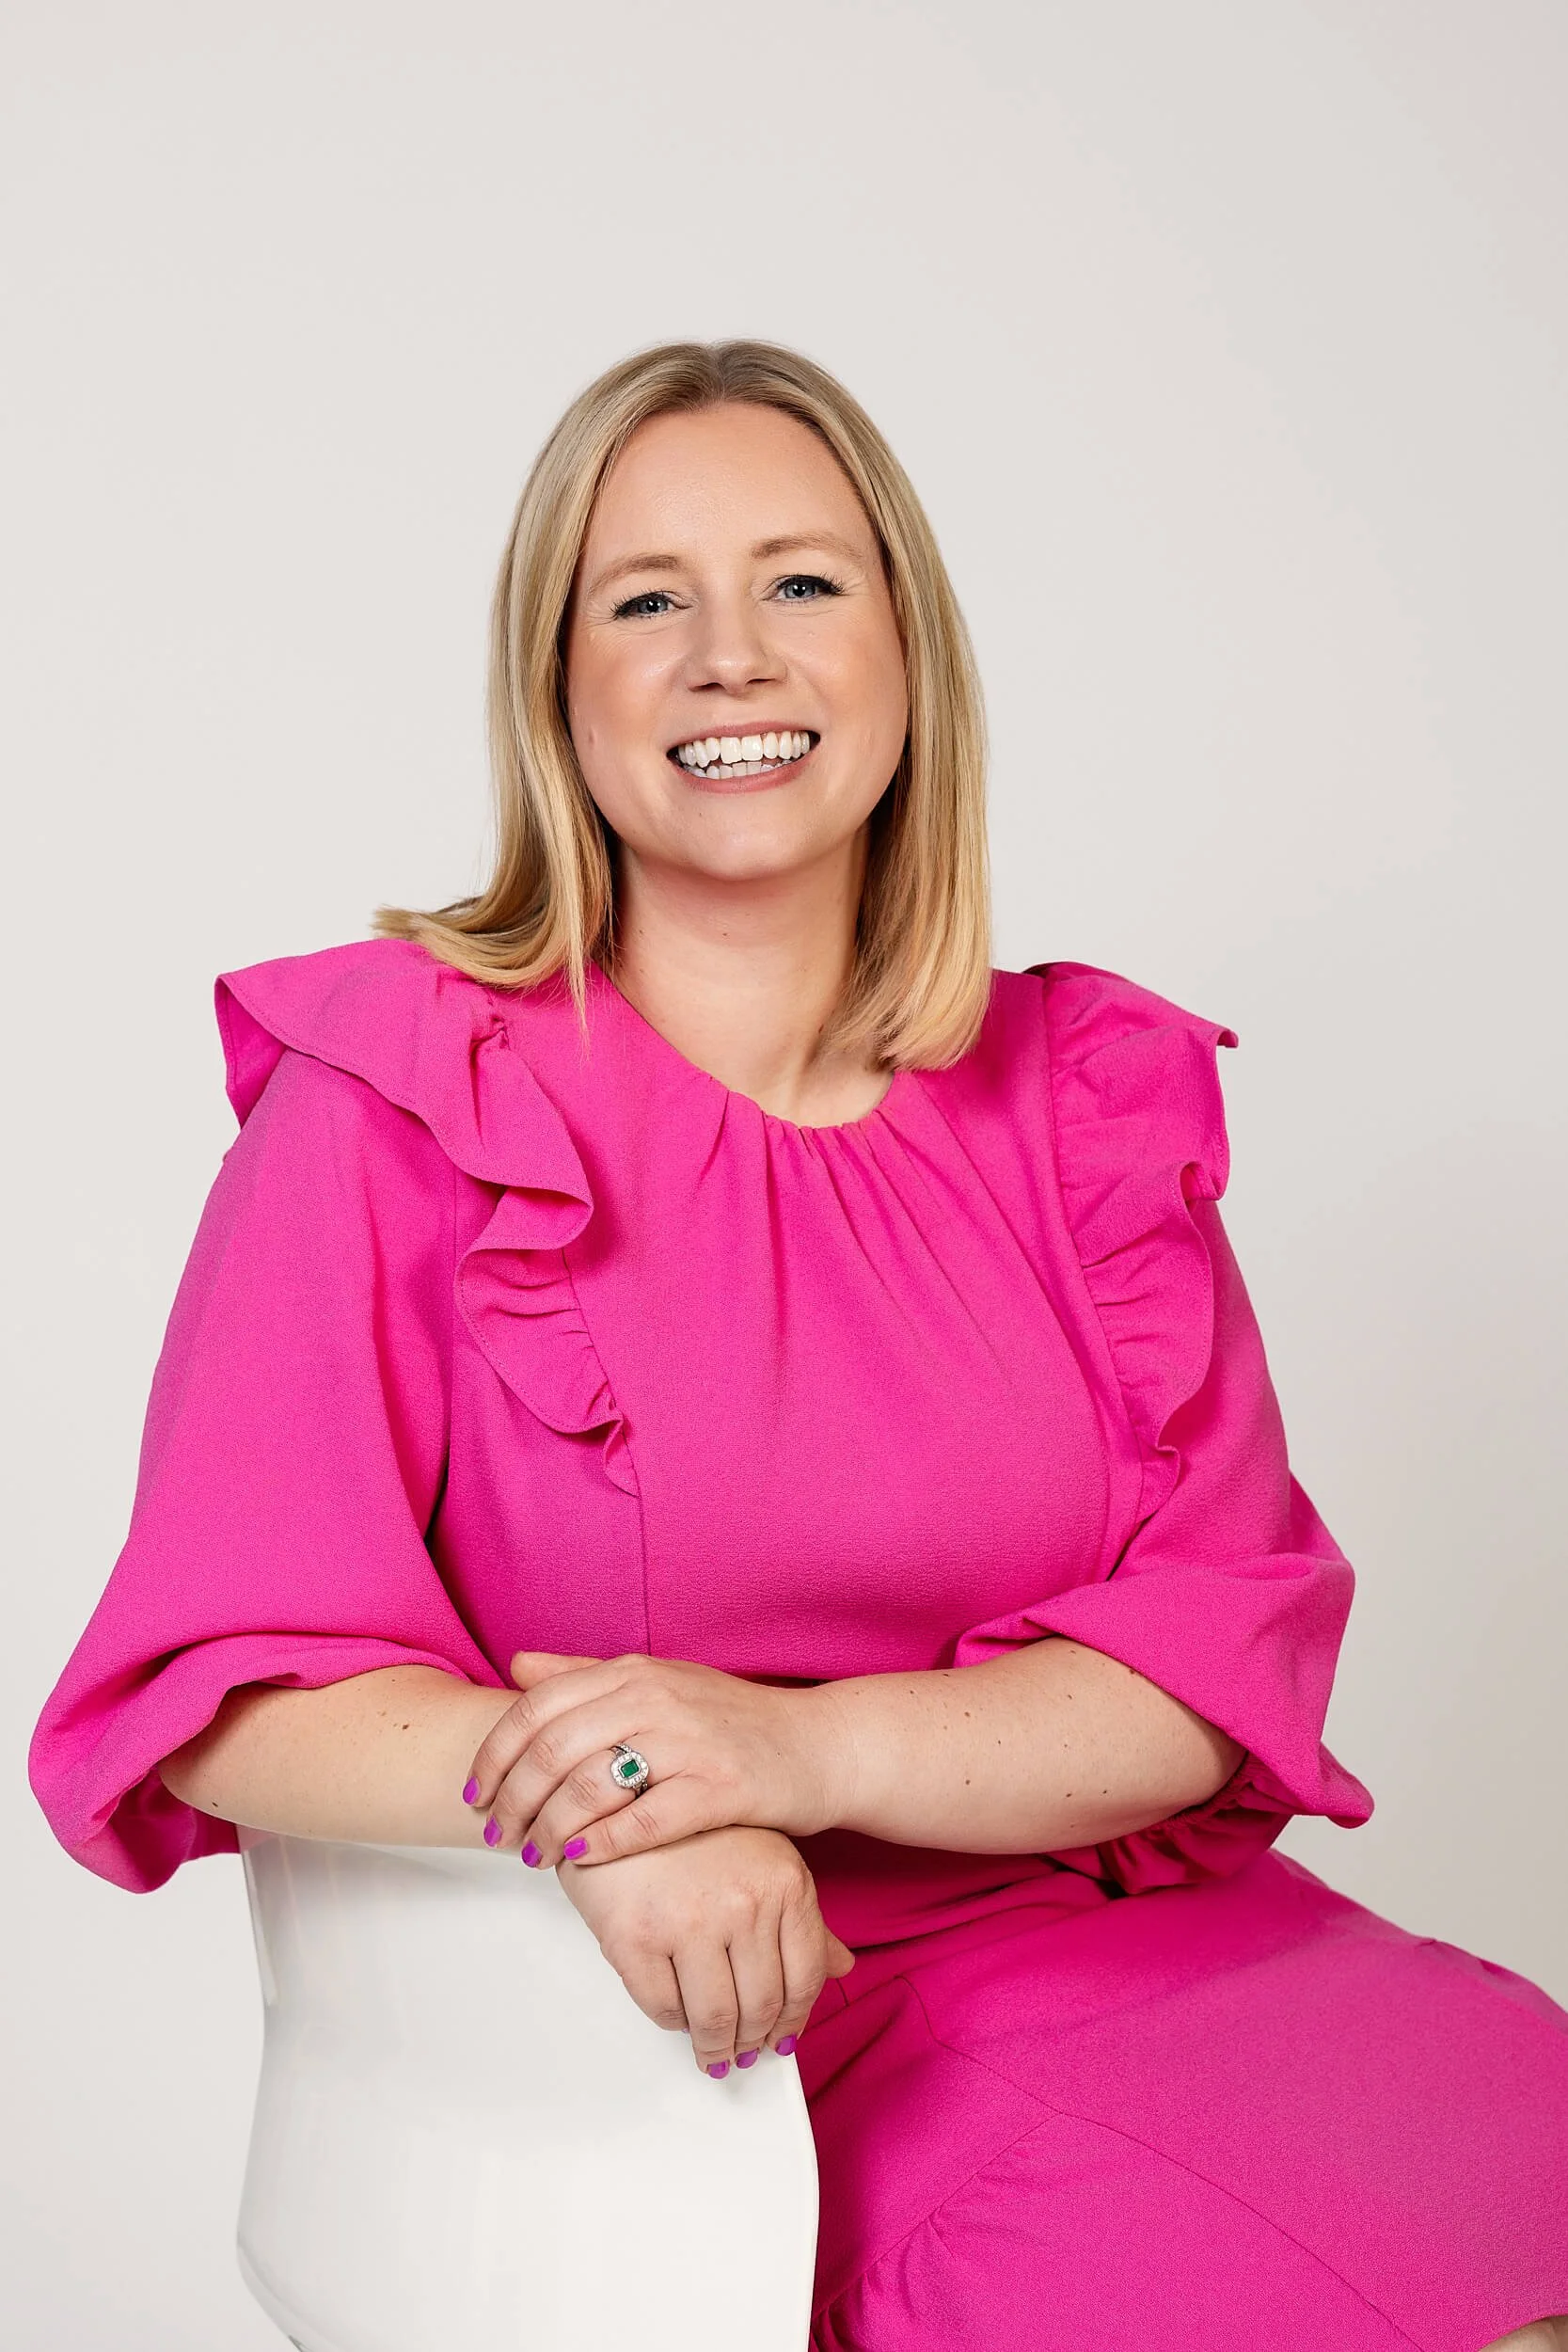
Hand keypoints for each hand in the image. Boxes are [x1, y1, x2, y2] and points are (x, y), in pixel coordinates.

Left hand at [464, 1650, 847, 1866]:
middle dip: (511, 1800)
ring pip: (589, 1787)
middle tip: (496, 1835)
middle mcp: (655, 1698)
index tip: (475, 1793)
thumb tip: (519, 1666)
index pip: (537, 1706)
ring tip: (532, 1856)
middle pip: (553, 1749)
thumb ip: (586, 1674)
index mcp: (633, 1671)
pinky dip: (601, 1846)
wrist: (818, 1745)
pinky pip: (643, 1822)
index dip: (494, 1754)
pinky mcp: (719, 1788)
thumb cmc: (730, 1722)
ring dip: (548, 1829)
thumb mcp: (659, 1681)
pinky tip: (580, 1863)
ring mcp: (688, 1742)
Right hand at [557, 1825, 854, 2075]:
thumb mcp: (764, 1858)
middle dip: (752, 2040)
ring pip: (714, 2017)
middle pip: (761, 2006)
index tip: (781, 2038)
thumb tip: (842, 1967)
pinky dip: (674, 2021)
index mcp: (784, 1883)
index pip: (805, 1977)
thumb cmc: (691, 1825)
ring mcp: (687, 1921)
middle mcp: (742, 1904)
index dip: (794, 2020)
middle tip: (742, 2052)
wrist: (617, 1793)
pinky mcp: (634, 1937)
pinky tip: (678, 2013)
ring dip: (715, 2045)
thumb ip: (803, 1918)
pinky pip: (664, 2007)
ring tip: (713, 2049)